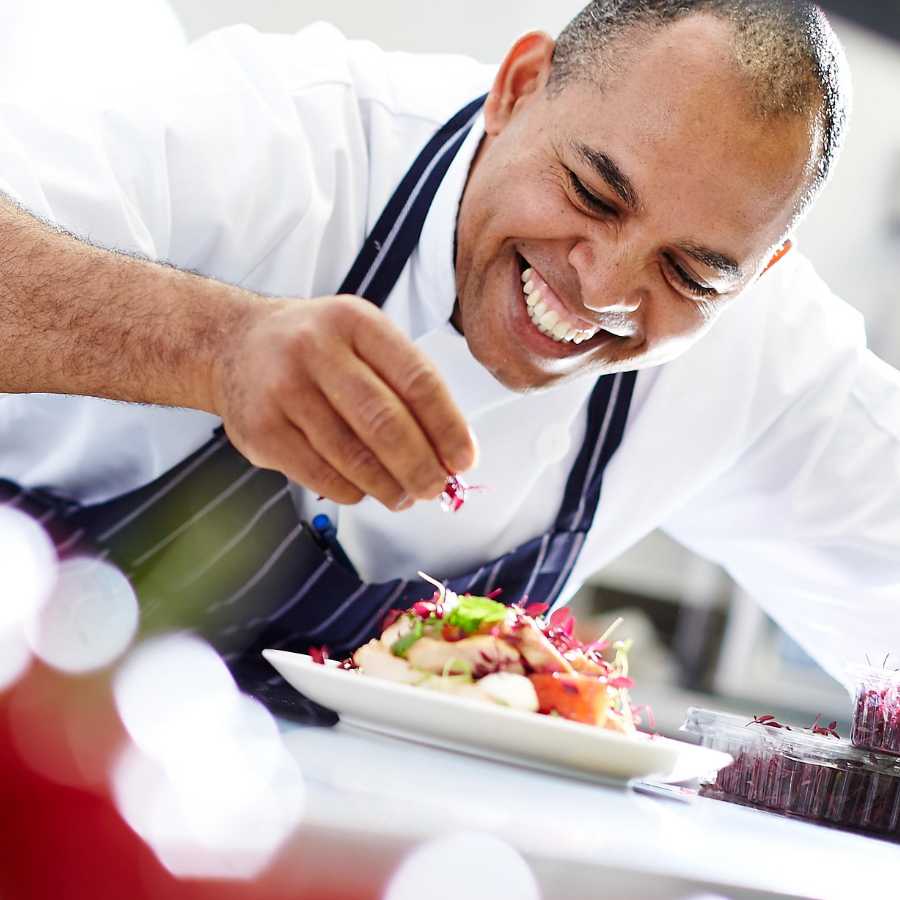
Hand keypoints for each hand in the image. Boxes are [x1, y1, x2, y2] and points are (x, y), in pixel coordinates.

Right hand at [210, 294, 476, 509]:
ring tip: (404, 496)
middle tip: (437, 488)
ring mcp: (282, 390)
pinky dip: (352, 492)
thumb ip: (406, 385)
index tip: (463, 459)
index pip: (416, 379)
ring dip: (388, 486)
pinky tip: (364, 491)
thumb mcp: (363, 340)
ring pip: (352, 456)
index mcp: (355, 321)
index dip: (447, 426)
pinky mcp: (260, 431)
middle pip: (384, 422)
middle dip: (420, 466)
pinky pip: (320, 476)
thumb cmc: (317, 349)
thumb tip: (450, 452)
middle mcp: (315, 349)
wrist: (233, 345)